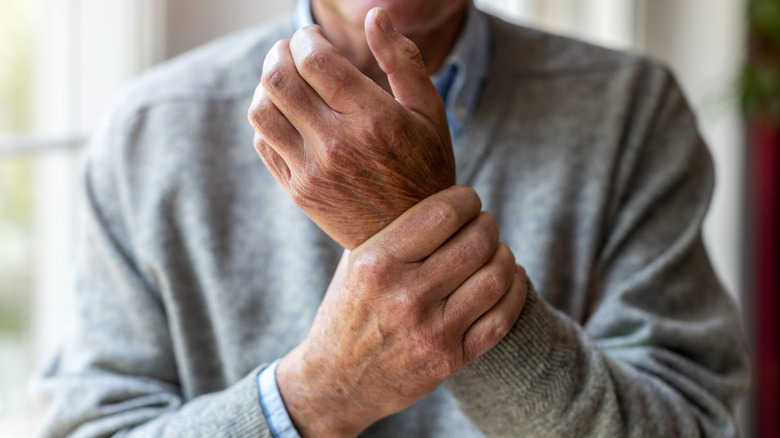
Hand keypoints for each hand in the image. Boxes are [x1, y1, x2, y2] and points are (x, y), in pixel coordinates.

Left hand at [247, 8, 454, 248]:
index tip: (311, 37)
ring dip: (267, 84)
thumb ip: (403, 60)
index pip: (316, 60)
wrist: (411, 239)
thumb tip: (377, 15)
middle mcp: (338, 145)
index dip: (306, 38)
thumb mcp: (429, 113)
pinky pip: (263, 142)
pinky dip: (267, 119)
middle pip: (280, 80)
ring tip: (285, 80)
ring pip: (262, 110)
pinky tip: (287, 114)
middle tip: (291, 51)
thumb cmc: (425, 168)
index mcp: (374, 120)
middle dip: (279, 53)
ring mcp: (313, 171)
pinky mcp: (298, 190)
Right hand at [276, 186, 527, 436]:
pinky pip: (502, 318)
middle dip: (488, 224)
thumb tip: (443, 194)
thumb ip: (394, 231)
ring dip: (504, 255)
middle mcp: (405, 296)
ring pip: (496, 277)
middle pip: (477, 242)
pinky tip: (510, 277)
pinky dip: (515, 290)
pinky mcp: (451, 359)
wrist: (336, 382)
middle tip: (483, 224)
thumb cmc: (348, 311)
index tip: (467, 200)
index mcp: (376, 264)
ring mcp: (431, 332)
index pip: (442, 214)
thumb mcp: (355, 263)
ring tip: (495, 251)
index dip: (466, 199)